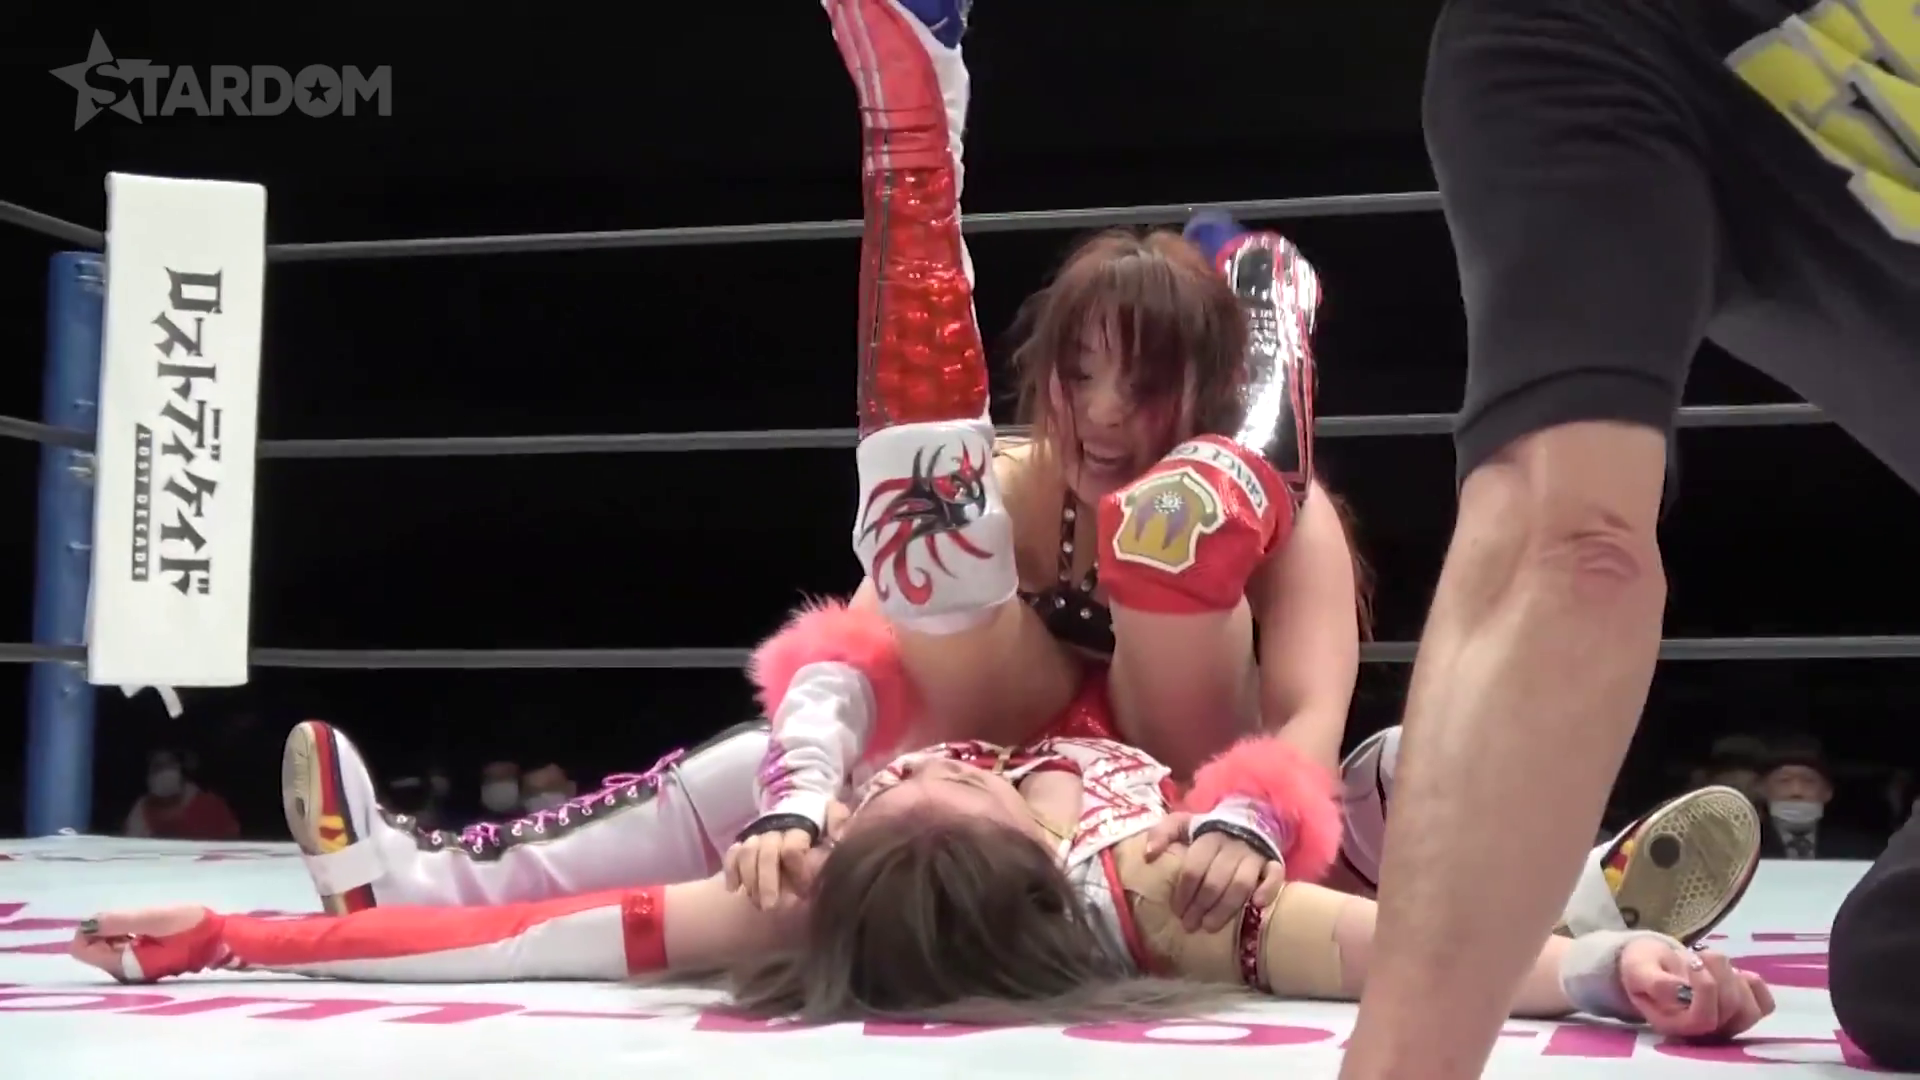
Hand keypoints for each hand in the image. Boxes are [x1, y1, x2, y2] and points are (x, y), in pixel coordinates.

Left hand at [69, 905, 222, 982]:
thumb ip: (120, 921)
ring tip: (146, 925)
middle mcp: (123, 973)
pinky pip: (122, 951)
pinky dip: (129, 938)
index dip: (89, 929)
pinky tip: (151, 932)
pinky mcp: (144, 967)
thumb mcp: (155, 919)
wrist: (223, 942)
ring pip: (107, 949)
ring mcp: (133, 972)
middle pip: (92, 949)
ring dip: (118, 933)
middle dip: (106, 931)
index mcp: (122, 964)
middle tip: (136, 921)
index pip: (81, 949)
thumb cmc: (191, 929)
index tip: (115, 918)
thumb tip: (89, 922)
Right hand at [724, 801, 849, 910]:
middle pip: (768, 851)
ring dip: (751, 879)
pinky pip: (732, 853)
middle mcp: (779, 830)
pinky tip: (734, 889)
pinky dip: (731, 870)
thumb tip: (841, 835)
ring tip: (757, 904)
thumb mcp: (836, 847)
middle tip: (771, 908)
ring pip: (748, 852)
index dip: (796, 869)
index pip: (792, 846)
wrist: (801, 846)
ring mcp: (760, 837)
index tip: (803, 891)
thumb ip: (839, 832)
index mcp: (803, 829)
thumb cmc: (823, 854)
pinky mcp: (744, 846)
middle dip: (768, 882)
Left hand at [1143, 811, 1283, 931]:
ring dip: (1225, 909)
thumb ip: (1162, 834)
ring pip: (1241, 884)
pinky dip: (1268, 891)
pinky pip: (1275, 876)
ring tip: (1210, 926)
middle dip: (1200, 906)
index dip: (1183, 892)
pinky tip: (1256, 906)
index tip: (1177, 910)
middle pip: (1215, 881)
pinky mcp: (1273, 861)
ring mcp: (1254, 854)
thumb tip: (1148, 855)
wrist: (1248, 819)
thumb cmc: (1208, 830)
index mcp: (1208, 836)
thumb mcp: (1182, 824)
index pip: (1193, 868)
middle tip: (1190, 925)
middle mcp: (1232, 845)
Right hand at [1619, 940, 1774, 1038]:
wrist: (1651, 967)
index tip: (1690, 960)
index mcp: (1676, 1026)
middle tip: (1696, 955)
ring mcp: (1727, 1024)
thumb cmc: (1644, 969)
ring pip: (1750, 1010)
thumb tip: (1678, 990)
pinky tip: (1735, 973)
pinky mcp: (1742, 1011)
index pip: (1704, 1019)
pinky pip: (1765, 1005)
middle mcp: (1705, 1033)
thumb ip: (1654, 982)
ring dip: (1734, 978)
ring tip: (1712, 962)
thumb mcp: (1638, 970)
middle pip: (1731, 1010)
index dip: (1704, 988)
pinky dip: (1755, 985)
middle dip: (1718, 974)